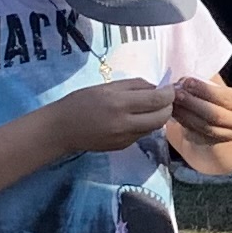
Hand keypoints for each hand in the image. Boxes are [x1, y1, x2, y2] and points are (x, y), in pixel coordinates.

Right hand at [51, 75, 176, 153]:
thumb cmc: (80, 102)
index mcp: (119, 103)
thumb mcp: (106, 86)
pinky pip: (142, 134)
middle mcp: (125, 123)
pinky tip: (136, 117)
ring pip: (154, 127)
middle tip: (165, 98)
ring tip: (150, 106)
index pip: (157, 100)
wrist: (61, 129)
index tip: (170, 87)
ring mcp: (125, 138)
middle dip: (168, 107)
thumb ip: (134, 86)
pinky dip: (145, 124)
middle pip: (161, 117)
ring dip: (158, 116)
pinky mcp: (123, 146)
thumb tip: (156, 87)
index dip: (169, 93)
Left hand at [166, 73, 231, 158]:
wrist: (221, 124)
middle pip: (215, 115)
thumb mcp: (218, 88)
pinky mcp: (212, 144)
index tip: (187, 81)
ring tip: (171, 102)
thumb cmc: (217, 99)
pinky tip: (173, 113)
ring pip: (203, 126)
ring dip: (185, 113)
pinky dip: (183, 123)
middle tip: (175, 92)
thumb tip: (184, 75)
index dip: (205, 90)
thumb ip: (207, 81)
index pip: (226, 98)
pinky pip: (195, 134)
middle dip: (193, 103)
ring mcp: (227, 137)